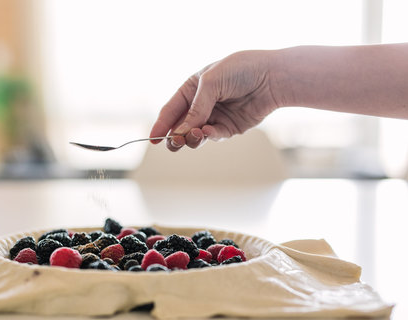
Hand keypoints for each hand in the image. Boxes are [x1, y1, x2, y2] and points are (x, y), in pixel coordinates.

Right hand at [150, 50, 280, 150]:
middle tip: (173, 143)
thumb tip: (183, 132)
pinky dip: (209, 136)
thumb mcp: (211, 83)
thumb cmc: (241, 70)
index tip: (152, 139)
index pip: (171, 110)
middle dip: (175, 136)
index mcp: (192, 89)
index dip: (160, 125)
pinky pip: (213, 136)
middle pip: (180, 127)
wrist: (272, 77)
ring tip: (193, 135)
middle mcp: (201, 105)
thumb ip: (196, 109)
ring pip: (196, 135)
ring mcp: (215, 117)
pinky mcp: (229, 127)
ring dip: (192, 138)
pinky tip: (208, 132)